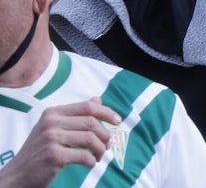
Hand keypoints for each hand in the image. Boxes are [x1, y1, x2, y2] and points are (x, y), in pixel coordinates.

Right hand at [0, 98, 119, 186]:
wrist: (17, 175)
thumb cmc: (39, 151)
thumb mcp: (53, 128)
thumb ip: (74, 114)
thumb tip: (97, 99)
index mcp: (52, 113)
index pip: (88, 106)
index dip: (107, 112)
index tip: (118, 121)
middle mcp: (51, 123)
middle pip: (92, 122)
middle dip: (105, 135)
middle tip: (107, 145)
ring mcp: (51, 139)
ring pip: (91, 139)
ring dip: (100, 149)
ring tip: (99, 156)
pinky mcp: (54, 156)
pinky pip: (84, 156)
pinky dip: (92, 161)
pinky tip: (90, 164)